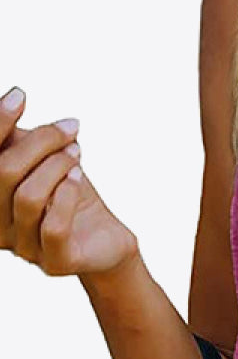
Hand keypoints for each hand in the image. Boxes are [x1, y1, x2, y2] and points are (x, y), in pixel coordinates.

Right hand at [0, 86, 139, 279]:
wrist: (105, 237)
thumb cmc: (67, 193)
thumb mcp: (40, 160)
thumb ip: (16, 138)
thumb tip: (10, 99)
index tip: (20, 95)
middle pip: (3, 172)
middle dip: (40, 141)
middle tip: (70, 128)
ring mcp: (24, 250)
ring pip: (28, 197)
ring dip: (58, 165)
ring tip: (77, 152)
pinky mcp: (55, 263)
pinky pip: (53, 226)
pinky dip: (68, 193)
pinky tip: (79, 176)